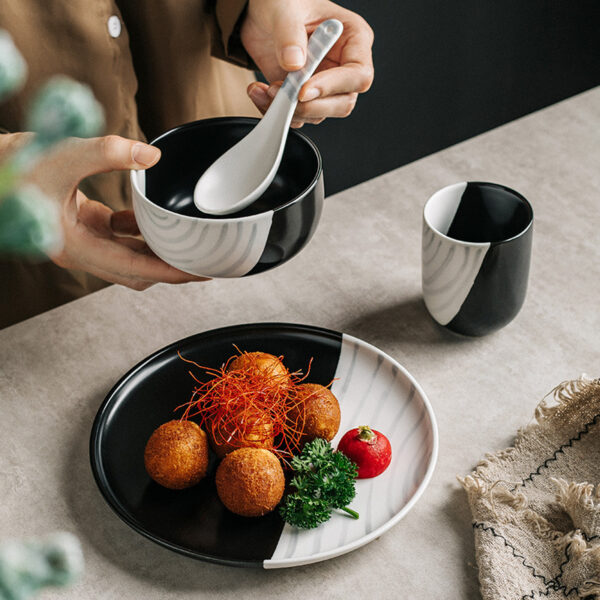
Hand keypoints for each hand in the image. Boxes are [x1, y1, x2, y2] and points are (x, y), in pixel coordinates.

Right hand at [22, 135, 207, 289]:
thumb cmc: (15, 166)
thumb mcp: (61, 155)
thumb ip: (106, 152)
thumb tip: (151, 155)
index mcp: (76, 248)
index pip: (135, 269)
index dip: (171, 273)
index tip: (200, 273)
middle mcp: (81, 252)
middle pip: (137, 273)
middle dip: (171, 269)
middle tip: (204, 261)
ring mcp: (82, 242)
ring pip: (129, 257)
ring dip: (156, 251)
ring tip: (187, 243)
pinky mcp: (83, 227)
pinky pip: (118, 238)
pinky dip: (138, 232)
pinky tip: (150, 217)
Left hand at [241, 0, 373, 127]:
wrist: (260, 15)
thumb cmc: (282, 1)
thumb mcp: (283, 7)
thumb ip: (289, 33)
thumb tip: (294, 64)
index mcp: (353, 39)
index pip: (358, 74)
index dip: (333, 87)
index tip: (304, 89)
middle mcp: (343, 66)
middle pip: (343, 103)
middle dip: (310, 106)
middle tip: (282, 95)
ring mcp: (325, 84)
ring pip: (319, 114)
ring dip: (290, 110)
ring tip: (265, 90)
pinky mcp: (305, 96)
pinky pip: (298, 116)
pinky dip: (277, 112)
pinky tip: (261, 93)